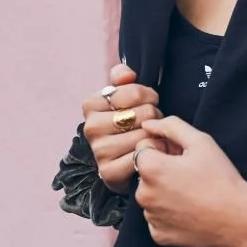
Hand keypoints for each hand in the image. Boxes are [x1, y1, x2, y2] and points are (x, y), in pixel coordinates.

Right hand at [80, 64, 166, 194]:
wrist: (122, 160)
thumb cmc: (126, 122)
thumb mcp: (123, 96)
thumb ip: (122, 78)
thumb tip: (126, 74)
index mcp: (91, 104)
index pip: (133, 92)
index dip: (149, 96)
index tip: (149, 101)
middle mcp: (90, 127)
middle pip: (143, 114)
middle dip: (154, 116)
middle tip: (151, 122)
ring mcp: (99, 151)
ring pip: (144, 135)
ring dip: (156, 135)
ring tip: (152, 136)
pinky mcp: (109, 172)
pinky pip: (142, 156)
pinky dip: (153, 153)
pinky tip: (153, 151)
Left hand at [135, 116, 246, 246]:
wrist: (240, 219)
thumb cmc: (221, 178)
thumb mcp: (201, 141)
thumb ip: (171, 126)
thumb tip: (147, 124)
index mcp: (151, 169)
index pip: (143, 147)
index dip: (164, 148)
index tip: (183, 157)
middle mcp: (144, 195)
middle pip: (146, 173)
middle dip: (162, 170)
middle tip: (191, 175)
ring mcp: (151, 218)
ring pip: (152, 196)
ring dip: (165, 192)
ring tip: (193, 194)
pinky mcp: (159, 236)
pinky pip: (158, 218)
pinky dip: (170, 214)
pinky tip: (190, 211)